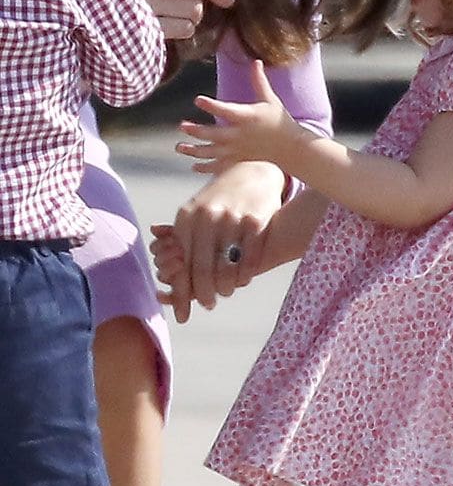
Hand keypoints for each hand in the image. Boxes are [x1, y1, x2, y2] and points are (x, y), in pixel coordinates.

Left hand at [151, 161, 285, 321]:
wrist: (253, 172)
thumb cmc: (218, 201)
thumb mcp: (194, 213)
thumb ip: (178, 244)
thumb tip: (163, 281)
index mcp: (187, 216)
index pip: (180, 263)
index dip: (181, 292)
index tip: (183, 313)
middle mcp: (208, 216)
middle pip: (202, 269)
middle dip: (204, 294)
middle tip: (208, 304)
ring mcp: (233, 217)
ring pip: (226, 268)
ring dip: (226, 287)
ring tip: (225, 292)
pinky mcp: (256, 220)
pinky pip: (249, 259)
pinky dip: (245, 275)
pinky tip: (243, 281)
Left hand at [177, 60, 297, 174]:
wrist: (289, 147)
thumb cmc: (279, 120)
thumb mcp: (270, 99)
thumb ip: (259, 81)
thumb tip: (256, 61)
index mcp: (247, 117)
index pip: (226, 110)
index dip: (211, 106)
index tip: (197, 100)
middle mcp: (240, 134)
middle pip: (214, 134)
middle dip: (197, 131)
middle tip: (182, 125)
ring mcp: (238, 149)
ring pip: (212, 152)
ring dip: (194, 150)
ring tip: (179, 146)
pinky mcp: (238, 160)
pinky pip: (219, 166)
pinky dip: (205, 167)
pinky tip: (193, 165)